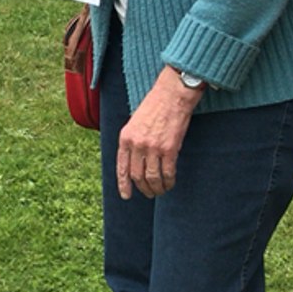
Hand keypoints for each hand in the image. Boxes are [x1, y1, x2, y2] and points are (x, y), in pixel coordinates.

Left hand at [115, 67, 201, 198]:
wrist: (171, 95)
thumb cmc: (154, 107)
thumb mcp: (134, 123)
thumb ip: (132, 142)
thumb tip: (133, 162)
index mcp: (125, 138)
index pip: (121, 167)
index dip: (123, 184)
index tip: (126, 196)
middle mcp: (136, 144)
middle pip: (137, 175)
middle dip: (143, 188)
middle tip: (149, 194)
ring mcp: (153, 147)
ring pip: (152, 177)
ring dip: (157, 188)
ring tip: (161, 191)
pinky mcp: (170, 148)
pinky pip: (168, 172)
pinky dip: (169, 181)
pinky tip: (170, 183)